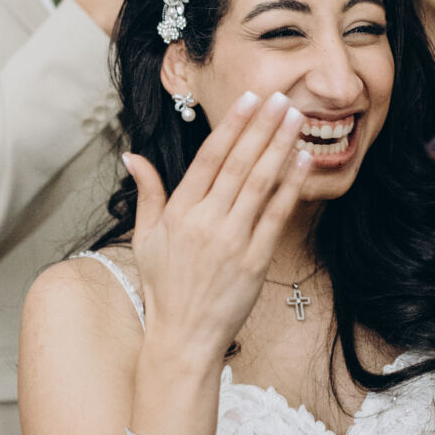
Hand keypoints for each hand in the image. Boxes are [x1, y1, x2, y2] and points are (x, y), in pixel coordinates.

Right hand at [127, 91, 312, 366]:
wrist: (183, 337)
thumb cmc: (164, 287)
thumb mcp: (145, 238)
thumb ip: (146, 193)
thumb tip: (132, 155)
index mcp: (179, 212)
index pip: (209, 158)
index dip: (232, 126)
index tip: (250, 99)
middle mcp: (205, 222)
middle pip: (239, 164)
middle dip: (262, 127)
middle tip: (282, 98)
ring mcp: (231, 242)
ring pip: (260, 184)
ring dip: (280, 148)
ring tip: (296, 119)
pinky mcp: (254, 262)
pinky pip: (276, 216)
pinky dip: (290, 187)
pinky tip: (303, 161)